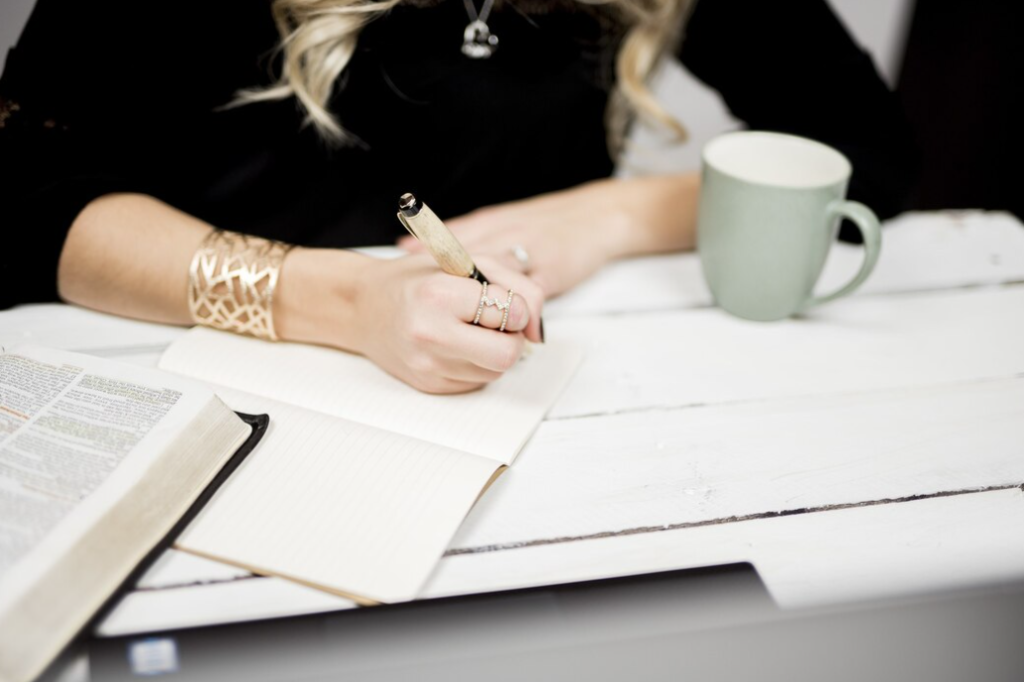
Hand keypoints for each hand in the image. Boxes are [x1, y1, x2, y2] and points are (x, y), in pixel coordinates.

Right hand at [277, 249, 543, 393]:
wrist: (363, 307)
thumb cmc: (415, 278)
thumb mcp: (466, 260)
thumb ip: (514, 283)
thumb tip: (536, 325)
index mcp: (438, 295)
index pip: (510, 313)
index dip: (516, 307)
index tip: (503, 301)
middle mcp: (430, 334)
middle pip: (507, 354)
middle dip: (511, 338)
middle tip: (496, 323)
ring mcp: (428, 366)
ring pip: (495, 372)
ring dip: (494, 351)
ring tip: (470, 330)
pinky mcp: (429, 386)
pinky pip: (477, 382)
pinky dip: (476, 364)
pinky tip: (456, 345)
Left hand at [397, 174, 698, 296]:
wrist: (600, 214)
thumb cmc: (551, 223)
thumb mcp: (508, 219)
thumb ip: (470, 235)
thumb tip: (418, 247)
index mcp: (495, 222)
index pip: (454, 232)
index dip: (427, 246)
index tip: (400, 257)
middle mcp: (509, 233)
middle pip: (469, 252)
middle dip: (442, 271)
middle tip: (417, 291)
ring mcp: (531, 251)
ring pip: (497, 272)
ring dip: (476, 296)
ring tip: (453, 315)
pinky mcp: (554, 269)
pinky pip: (530, 291)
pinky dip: (515, 309)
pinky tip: (501, 324)